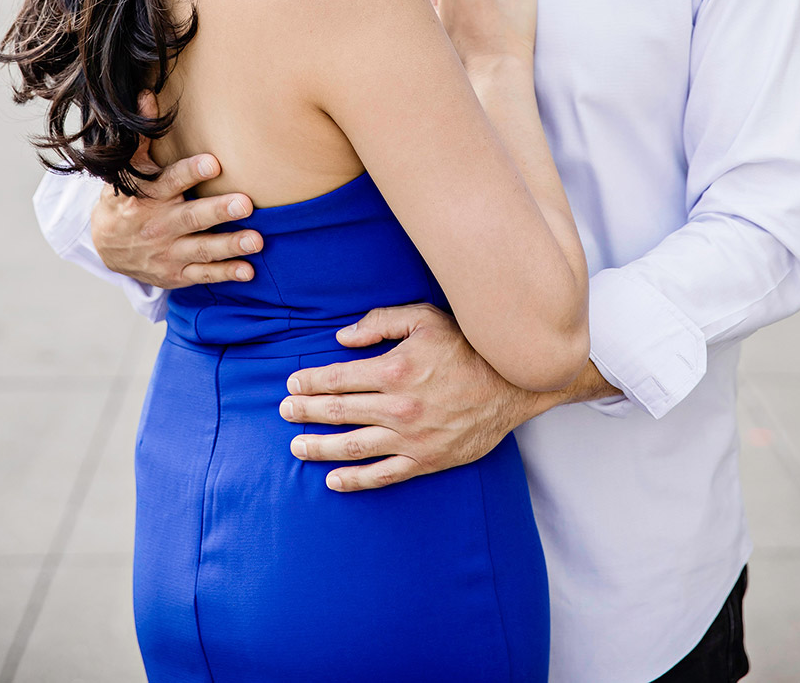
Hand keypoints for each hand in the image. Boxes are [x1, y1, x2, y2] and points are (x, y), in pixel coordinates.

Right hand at [91, 95, 256, 287]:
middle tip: (246, 203)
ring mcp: (167, 252)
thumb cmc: (127, 200)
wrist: (105, 248)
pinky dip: (224, 273)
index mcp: (148, 197)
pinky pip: (202, 274)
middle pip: (190, 218)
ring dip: (230, 245)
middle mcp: (158, 225)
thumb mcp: (129, 171)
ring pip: (201, 249)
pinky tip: (249, 270)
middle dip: (217, 211)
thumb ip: (143, 139)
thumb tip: (147, 96)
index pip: (168, 182)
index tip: (213, 162)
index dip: (189, 172)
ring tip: (257, 240)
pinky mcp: (176, 273)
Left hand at [280, 303, 618, 490]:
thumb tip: (341, 339)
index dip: (309, 383)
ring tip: (296, 446)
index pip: (337, 378)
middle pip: (336, 412)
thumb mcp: (428, 318)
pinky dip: (353, 480)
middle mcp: (398, 406)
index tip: (292, 385)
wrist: (515, 384)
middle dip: (304, 412)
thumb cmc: (470, 346)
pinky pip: (381, 475)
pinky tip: (332, 479)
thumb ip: (381, 322)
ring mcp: (410, 437)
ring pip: (350, 447)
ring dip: (317, 447)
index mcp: (395, 369)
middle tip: (284, 411)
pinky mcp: (426, 459)